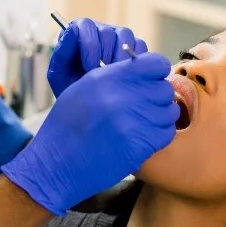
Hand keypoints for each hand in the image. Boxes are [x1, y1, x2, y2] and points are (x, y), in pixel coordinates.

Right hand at [3, 53, 178, 215]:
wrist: (56, 163)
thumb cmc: (67, 126)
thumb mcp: (84, 87)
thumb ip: (115, 76)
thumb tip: (143, 71)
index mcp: (110, 78)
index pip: (156, 63)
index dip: (155, 72)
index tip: (148, 82)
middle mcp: (124, 96)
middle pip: (164, 88)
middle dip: (156, 97)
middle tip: (141, 108)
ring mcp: (134, 121)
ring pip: (169, 111)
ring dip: (158, 117)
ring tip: (140, 124)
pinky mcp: (140, 145)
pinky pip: (166, 133)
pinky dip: (158, 135)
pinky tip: (141, 138)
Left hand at [47, 18, 148, 96]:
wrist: (91, 107)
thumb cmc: (71, 88)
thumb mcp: (60, 74)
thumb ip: (62, 52)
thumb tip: (71, 30)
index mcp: (79, 32)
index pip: (86, 25)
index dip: (89, 45)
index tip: (88, 66)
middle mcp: (99, 30)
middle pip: (107, 32)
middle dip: (105, 55)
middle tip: (102, 76)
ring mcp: (118, 37)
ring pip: (125, 36)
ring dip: (120, 59)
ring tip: (115, 78)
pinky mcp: (135, 46)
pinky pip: (140, 46)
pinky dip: (135, 61)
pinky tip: (127, 77)